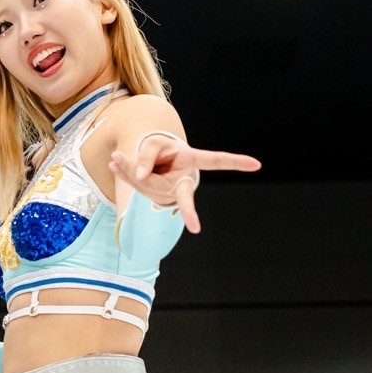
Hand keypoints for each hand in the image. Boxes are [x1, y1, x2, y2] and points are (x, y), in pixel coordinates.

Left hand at [110, 135, 260, 234]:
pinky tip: (114, 163)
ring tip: (118, 157)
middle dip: (189, 211)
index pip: (216, 160)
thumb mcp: (155, 143)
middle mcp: (182, 181)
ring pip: (149, 183)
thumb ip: (147, 154)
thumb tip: (140, 174)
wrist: (149, 163)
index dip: (235, 161)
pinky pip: (135, 184)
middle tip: (195, 229)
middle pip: (183, 195)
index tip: (257, 165)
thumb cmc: (159, 151)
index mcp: (192, 161)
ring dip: (131, 169)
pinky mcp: (150, 196)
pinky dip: (123, 171)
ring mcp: (166, 192)